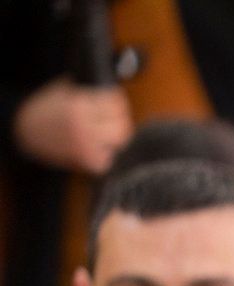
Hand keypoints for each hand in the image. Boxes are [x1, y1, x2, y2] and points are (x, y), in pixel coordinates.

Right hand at [12, 78, 130, 173]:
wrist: (24, 131)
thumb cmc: (43, 110)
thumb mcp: (62, 91)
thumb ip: (86, 90)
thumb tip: (109, 88)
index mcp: (78, 106)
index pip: (115, 103)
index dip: (117, 101)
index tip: (115, 101)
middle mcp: (84, 127)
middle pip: (122, 125)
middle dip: (118, 120)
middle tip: (112, 118)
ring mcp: (86, 146)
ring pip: (118, 142)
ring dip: (114, 137)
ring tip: (104, 132)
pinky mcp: (85, 161)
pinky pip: (108, 158)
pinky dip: (104, 153)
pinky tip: (95, 145)